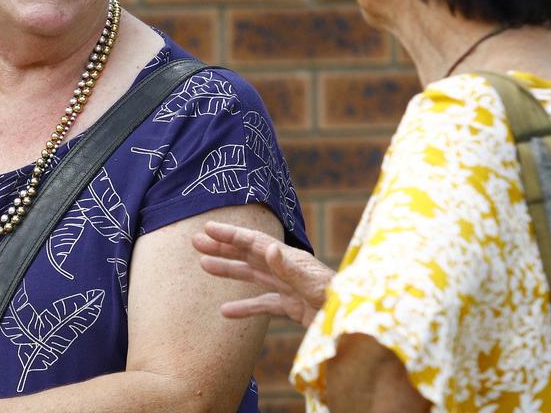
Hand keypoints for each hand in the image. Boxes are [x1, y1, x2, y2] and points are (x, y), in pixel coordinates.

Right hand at [192, 221, 333, 327]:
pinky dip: (244, 307)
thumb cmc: (339, 300)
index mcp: (289, 258)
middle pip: (249, 254)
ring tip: (203, 266)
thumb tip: (268, 247)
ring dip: (228, 270)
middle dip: (223, 247)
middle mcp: (286, 268)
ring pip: (251, 275)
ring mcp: (288, 287)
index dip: (231, 234)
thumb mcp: (313, 284)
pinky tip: (225, 312)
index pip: (254, 242)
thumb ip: (289, 268)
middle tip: (195, 242)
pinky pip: (262, 305)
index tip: (208, 228)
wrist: (355, 323)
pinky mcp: (291, 306)